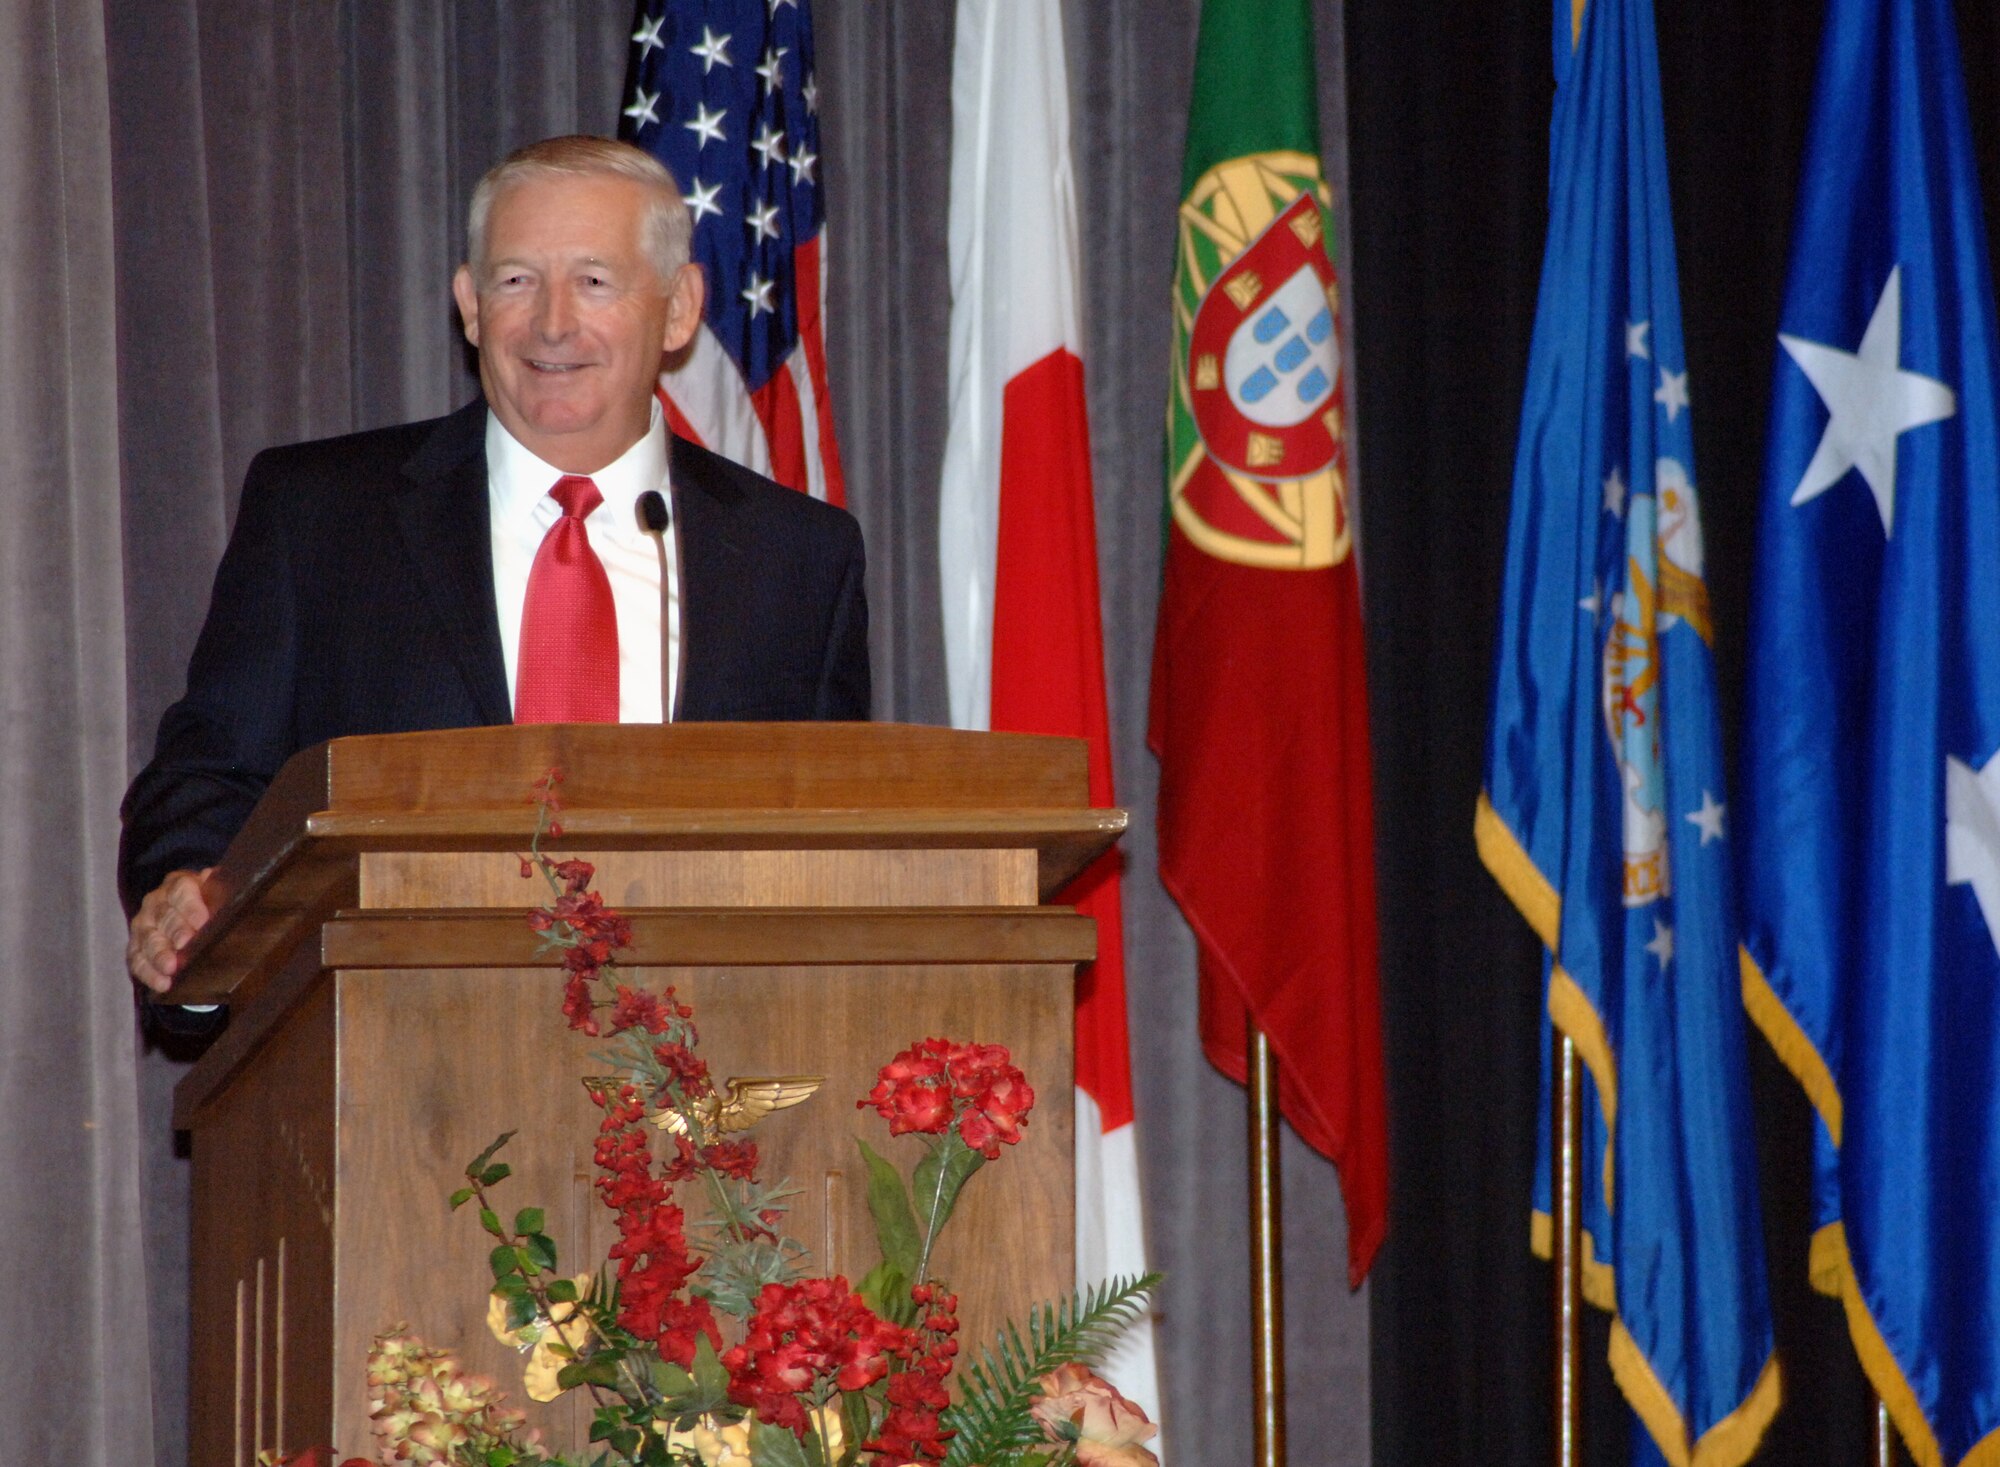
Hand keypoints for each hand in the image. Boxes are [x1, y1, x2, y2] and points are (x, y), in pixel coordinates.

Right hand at [127, 867, 215, 994]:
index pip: (182, 891)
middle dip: (175, 931)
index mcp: (179, 884)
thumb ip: (227, 895)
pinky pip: (137, 960)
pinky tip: (162, 984)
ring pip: (148, 939)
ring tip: (171, 968)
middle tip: (185, 945)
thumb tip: (244, 899)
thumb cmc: (210, 904)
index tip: (202, 922)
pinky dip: (149, 973)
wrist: (189, 913)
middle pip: (164, 916)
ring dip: (159, 955)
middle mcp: (156, 902)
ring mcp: (143, 924)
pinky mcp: (136, 946)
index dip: (191, 906)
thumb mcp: (220, 894)